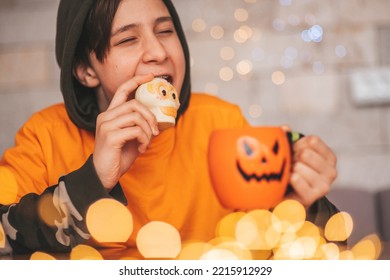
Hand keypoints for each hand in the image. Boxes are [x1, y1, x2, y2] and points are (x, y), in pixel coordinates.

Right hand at [93, 74, 158, 190]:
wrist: (103, 175)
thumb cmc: (118, 156)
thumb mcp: (131, 138)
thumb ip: (139, 126)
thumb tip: (157, 121)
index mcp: (110, 114)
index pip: (122, 90)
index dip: (136, 81)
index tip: (150, 76)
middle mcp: (105, 116)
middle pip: (135, 104)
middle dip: (151, 117)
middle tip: (155, 132)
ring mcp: (106, 125)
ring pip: (136, 116)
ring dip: (148, 131)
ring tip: (146, 143)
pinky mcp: (110, 136)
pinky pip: (135, 130)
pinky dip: (144, 139)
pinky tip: (141, 148)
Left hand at [285, 135, 337, 207]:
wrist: (289, 198)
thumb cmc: (292, 171)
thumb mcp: (292, 152)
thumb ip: (288, 138)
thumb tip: (284, 128)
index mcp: (329, 158)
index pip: (312, 141)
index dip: (297, 144)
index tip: (293, 151)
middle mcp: (331, 171)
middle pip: (305, 153)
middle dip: (292, 157)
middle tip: (289, 165)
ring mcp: (324, 185)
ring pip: (298, 166)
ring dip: (288, 169)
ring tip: (288, 175)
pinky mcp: (312, 196)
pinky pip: (295, 178)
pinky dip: (287, 178)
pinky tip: (287, 181)